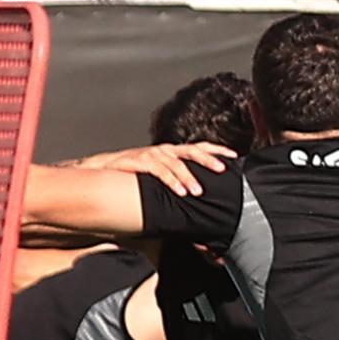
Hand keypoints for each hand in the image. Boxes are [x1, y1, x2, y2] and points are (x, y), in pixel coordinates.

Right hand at [72, 140, 234, 195]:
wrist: (104, 168)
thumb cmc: (136, 172)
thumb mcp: (159, 173)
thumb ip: (176, 178)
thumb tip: (198, 192)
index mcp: (172, 151)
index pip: (199, 147)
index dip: (216, 149)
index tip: (234, 155)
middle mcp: (165, 150)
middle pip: (191, 151)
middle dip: (208, 160)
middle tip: (221, 170)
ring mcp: (152, 154)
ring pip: (176, 164)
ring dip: (188, 178)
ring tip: (198, 191)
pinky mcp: (140, 161)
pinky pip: (159, 171)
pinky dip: (171, 181)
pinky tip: (180, 191)